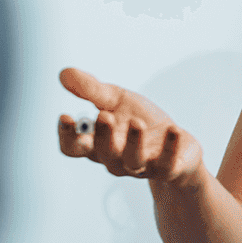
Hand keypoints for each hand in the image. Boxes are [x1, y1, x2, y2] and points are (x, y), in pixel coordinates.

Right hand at [55, 67, 203, 187]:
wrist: (177, 141)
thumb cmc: (140, 121)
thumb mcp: (116, 100)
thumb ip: (91, 90)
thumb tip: (63, 74)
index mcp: (97, 144)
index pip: (73, 148)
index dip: (67, 136)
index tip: (65, 116)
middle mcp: (115, 159)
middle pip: (102, 154)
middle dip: (103, 136)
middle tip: (104, 115)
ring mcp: (142, 166)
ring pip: (132, 161)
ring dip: (134, 142)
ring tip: (136, 122)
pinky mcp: (167, 168)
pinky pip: (167, 164)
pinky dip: (170, 148)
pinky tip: (173, 129)